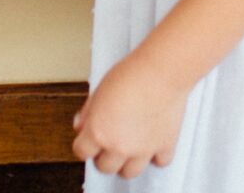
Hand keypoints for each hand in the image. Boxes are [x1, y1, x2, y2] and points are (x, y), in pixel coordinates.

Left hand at [72, 50, 187, 179]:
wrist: (161, 71)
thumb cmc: (130, 74)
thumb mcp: (99, 89)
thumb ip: (87, 112)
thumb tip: (81, 126)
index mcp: (99, 132)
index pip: (82, 152)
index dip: (83, 145)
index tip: (86, 141)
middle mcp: (119, 146)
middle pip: (105, 167)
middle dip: (103, 156)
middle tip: (107, 142)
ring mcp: (142, 151)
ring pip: (129, 172)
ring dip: (126, 162)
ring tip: (128, 146)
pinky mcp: (163, 147)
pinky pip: (158, 163)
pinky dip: (154, 156)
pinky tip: (151, 142)